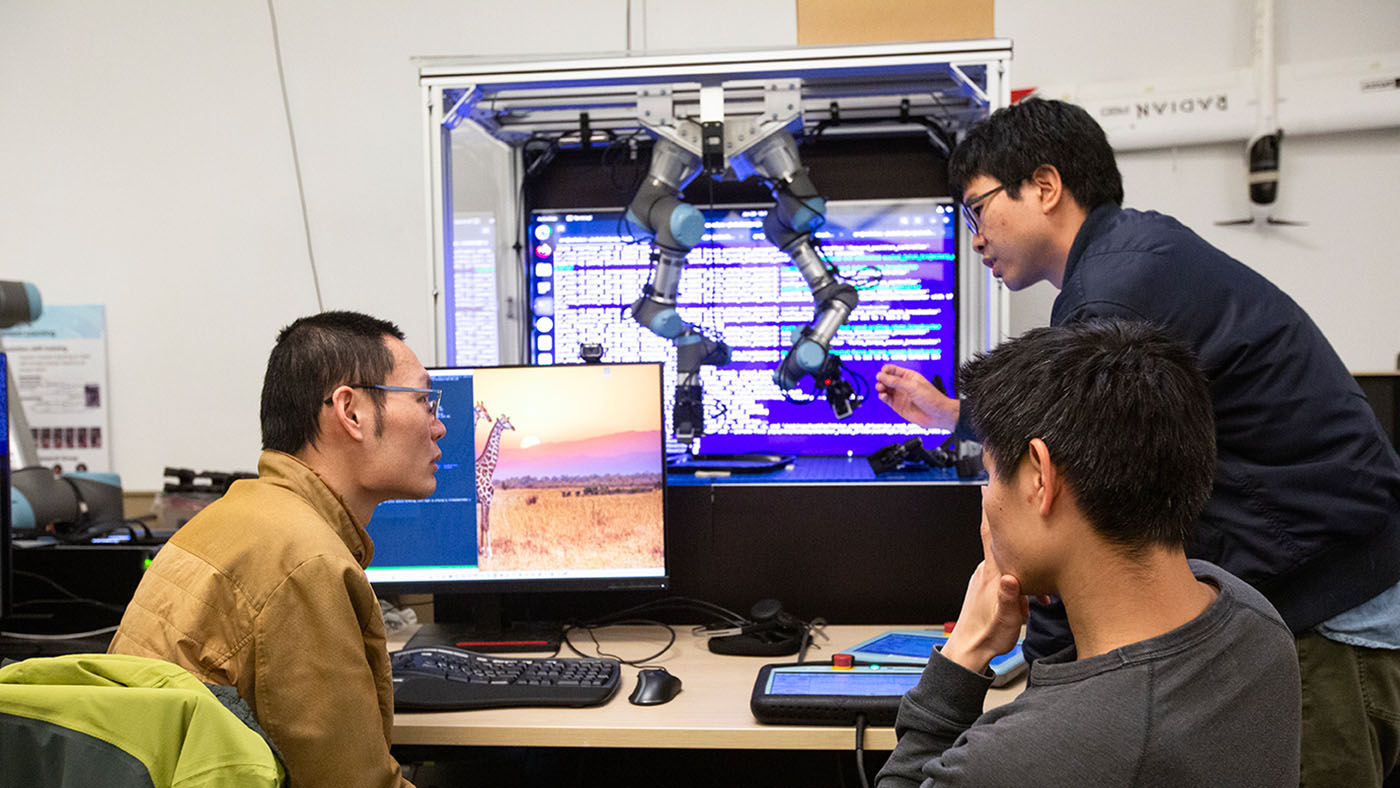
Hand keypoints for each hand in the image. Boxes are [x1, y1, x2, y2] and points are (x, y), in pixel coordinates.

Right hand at [875, 364, 956, 430]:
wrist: (937, 415)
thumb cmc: (931, 398)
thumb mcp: (913, 386)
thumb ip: (896, 381)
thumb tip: (881, 376)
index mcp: (908, 376)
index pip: (893, 369)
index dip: (886, 370)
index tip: (883, 373)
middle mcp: (902, 385)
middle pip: (886, 378)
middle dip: (881, 379)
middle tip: (880, 381)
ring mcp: (899, 395)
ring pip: (884, 389)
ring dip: (880, 387)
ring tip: (881, 388)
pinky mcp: (897, 405)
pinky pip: (885, 399)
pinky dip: (882, 396)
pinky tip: (883, 396)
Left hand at [940, 515, 1030, 673]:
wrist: (969, 650)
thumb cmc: (988, 635)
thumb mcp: (1006, 621)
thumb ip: (1010, 600)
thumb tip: (1012, 580)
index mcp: (994, 573)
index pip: (991, 534)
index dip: (990, 510)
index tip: (989, 486)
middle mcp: (988, 570)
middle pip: (1002, 540)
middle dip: (1013, 526)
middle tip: (1021, 507)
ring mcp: (986, 577)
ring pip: (1007, 558)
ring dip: (1021, 559)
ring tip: (1038, 581)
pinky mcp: (987, 587)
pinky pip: (1005, 572)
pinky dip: (1018, 575)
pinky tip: (1027, 593)